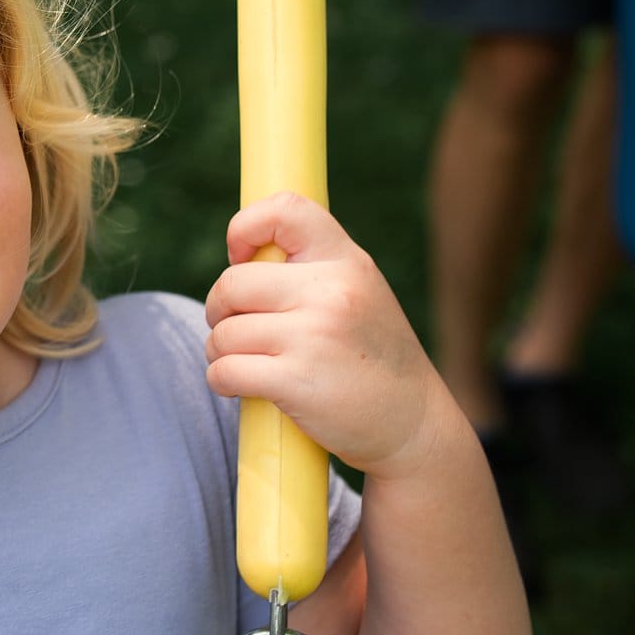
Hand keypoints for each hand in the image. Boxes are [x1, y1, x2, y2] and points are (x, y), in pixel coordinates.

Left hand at [203, 192, 459, 481]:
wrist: (415, 424)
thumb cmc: (371, 356)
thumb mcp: (359, 294)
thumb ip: (311, 269)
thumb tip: (239, 257)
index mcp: (346, 262)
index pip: (285, 210)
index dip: (245, 227)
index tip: (241, 258)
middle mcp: (332, 292)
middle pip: (232, 283)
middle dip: (219, 309)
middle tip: (233, 327)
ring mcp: (314, 336)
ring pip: (224, 332)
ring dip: (220, 351)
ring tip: (243, 362)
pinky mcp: (297, 381)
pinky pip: (225, 371)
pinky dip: (221, 380)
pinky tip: (238, 386)